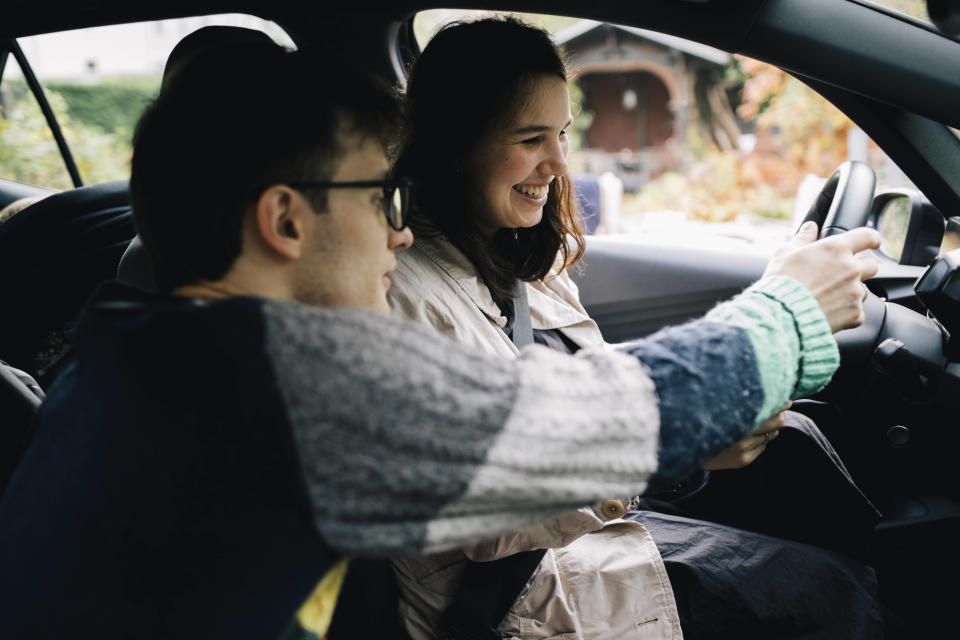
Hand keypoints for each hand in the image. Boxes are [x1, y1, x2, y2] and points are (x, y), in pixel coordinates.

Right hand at [702, 403, 790, 469]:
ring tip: (757, 424)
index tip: (786, 399)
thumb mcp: (716, 408)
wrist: (685, 450)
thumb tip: (766, 398)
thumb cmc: (702, 424)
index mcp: (732, 418)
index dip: (779, 404)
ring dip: (769, 429)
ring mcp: (741, 450)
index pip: (767, 410)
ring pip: (769, 436)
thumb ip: (739, 403)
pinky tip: (748, 438)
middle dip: (779, 416)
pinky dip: (760, 441)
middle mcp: (739, 435)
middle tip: (781, 407)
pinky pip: (762, 447)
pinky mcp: (742, 461)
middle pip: (775, 424)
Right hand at [762, 221, 880, 331]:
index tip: (872, 243)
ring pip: (863, 290)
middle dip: (860, 268)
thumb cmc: (781, 282)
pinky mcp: (854, 313)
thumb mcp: (785, 253)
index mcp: (836, 249)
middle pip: (871, 265)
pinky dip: (846, 313)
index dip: (872, 239)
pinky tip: (829, 312)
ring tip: (829, 297)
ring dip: (852, 292)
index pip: (867, 236)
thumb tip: (810, 228)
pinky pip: (857, 312)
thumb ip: (802, 238)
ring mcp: (854, 292)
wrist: (780, 314)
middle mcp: (851, 269)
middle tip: (841, 275)